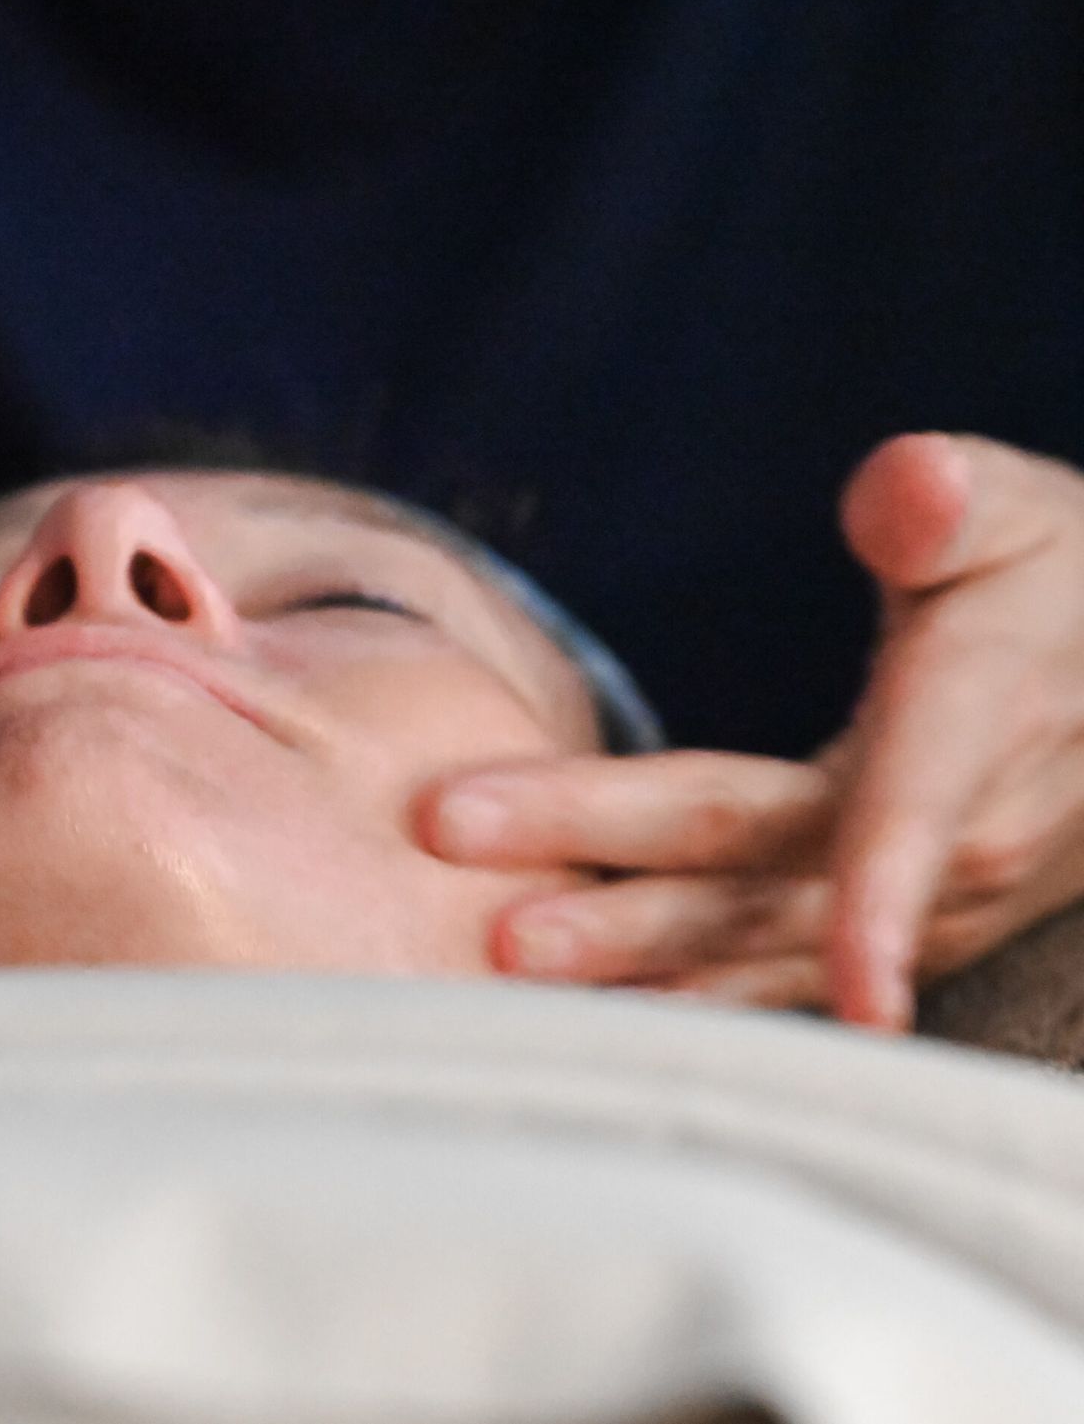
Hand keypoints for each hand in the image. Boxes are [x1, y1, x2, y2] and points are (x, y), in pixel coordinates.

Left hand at [418, 433, 1083, 1031]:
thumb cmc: (1060, 584)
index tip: (851, 988)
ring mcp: (919, 907)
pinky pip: (771, 975)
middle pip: (756, 869)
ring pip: (755, 946)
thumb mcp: (1026, 518)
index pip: (900, 809)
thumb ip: (953, 505)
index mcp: (974, 722)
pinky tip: (589, 1022)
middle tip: (478, 884)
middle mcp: (949, 840)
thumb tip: (911, 481)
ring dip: (633, 964)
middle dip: (623, 888)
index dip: (874, 894)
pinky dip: (685, 1001)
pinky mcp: (887, 933)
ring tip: (501, 973)